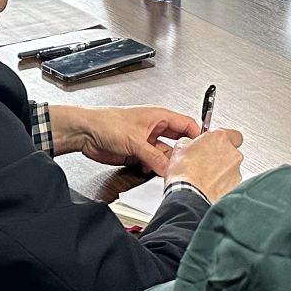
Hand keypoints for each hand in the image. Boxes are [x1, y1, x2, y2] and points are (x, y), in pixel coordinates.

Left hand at [59, 105, 200, 176]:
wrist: (85, 133)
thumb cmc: (107, 123)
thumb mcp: (135, 141)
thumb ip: (154, 157)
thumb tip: (169, 168)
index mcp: (159, 117)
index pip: (186, 125)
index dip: (197, 135)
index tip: (205, 149)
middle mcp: (155, 129)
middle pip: (177, 142)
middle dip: (183, 154)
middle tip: (190, 165)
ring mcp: (146, 142)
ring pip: (165, 155)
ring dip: (166, 164)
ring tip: (171, 173)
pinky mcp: (137, 154)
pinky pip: (153, 163)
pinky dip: (154, 169)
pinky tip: (153, 173)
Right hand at [165, 127, 244, 201]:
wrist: (189, 195)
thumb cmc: (185, 172)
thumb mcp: (181, 147)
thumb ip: (191, 141)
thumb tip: (190, 144)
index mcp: (220, 138)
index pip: (233, 134)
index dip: (224, 139)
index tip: (215, 143)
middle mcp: (232, 152)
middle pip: (232, 151)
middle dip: (222, 155)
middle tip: (207, 160)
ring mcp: (235, 170)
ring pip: (232, 167)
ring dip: (222, 169)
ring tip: (205, 175)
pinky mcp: (235, 185)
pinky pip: (230, 181)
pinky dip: (222, 182)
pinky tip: (209, 184)